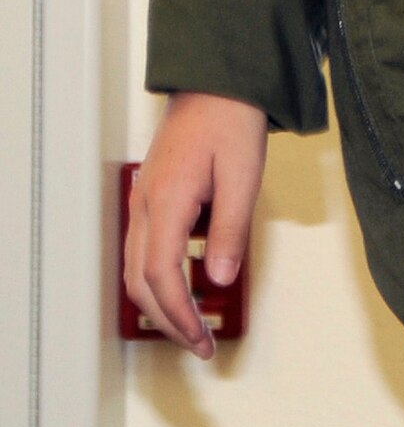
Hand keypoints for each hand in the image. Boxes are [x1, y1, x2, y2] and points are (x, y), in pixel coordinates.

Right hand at [124, 90, 268, 356]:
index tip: (202, 341)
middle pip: (141, 281)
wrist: (218, 81)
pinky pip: (143, 249)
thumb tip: (219, 280)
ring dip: (159, 303)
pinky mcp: (152, 195)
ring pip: (136, 268)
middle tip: (199, 345)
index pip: (160, 277)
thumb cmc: (232, 121)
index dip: (179, 316)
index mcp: (166, 202)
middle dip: (168, 320)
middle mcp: (145, 205)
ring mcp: (143, 200)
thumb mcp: (243, 176)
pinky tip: (182, 287)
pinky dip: (156, 279)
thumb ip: (230, 229)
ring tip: (190, 325)